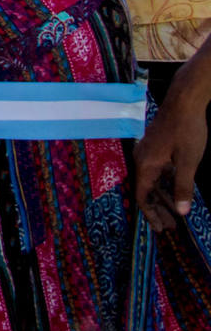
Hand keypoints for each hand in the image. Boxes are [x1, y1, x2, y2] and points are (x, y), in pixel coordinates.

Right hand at [136, 86, 207, 231]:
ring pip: (153, 181)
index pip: (143, 196)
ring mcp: (148, 152)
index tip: (161, 229)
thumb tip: (182, 212)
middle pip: (147, 190)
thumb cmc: (186, 130)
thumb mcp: (188, 162)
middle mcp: (142, 159)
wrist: (184, 101)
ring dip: (164, 198)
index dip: (152, 215)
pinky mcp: (155, 147)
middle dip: (159, 210)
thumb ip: (183, 187)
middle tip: (171, 226)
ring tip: (176, 213)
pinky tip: (176, 191)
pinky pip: (157, 171)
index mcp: (146, 164)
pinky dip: (166, 184)